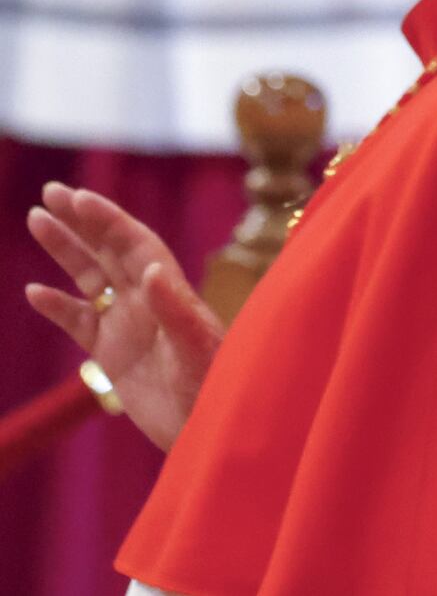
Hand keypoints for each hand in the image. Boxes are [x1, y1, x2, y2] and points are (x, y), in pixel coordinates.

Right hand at [25, 183, 224, 450]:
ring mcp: (128, 326)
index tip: (77, 196)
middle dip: (83, 220)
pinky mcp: (112, 356)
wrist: (210, 430)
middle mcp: (148, 302)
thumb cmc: (218, 387)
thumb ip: (175, 311)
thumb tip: (148, 270)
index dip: (107, 218)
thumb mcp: (198, 349)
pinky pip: (80, 323)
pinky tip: (34, 291)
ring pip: (91, 278)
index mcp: (169, 292)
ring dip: (65, 250)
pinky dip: (57, 306)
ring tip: (36, 220)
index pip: (134, 243)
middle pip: (109, 249)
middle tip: (50, 191)